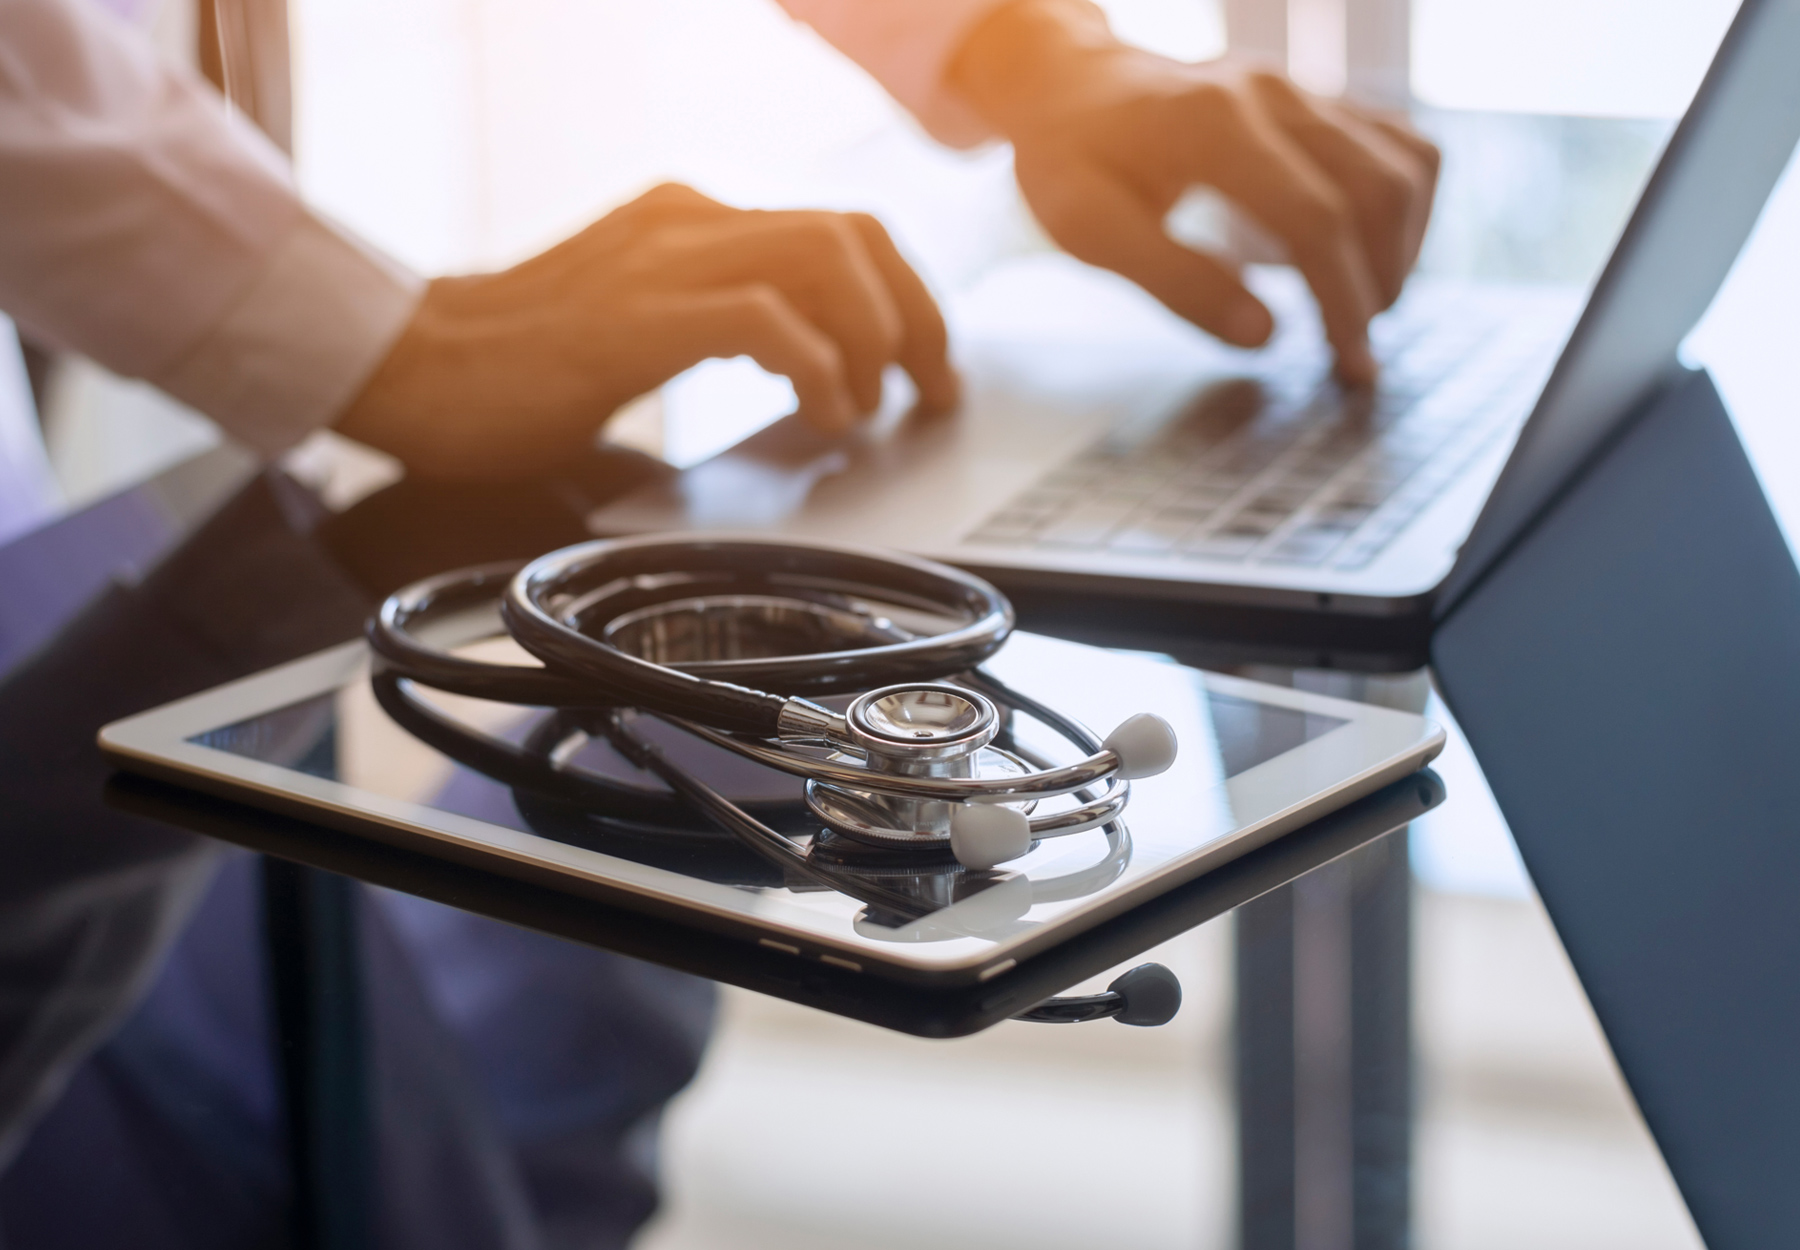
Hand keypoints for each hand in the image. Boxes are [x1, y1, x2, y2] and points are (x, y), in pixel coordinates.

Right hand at [336, 184, 956, 479]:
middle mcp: (687, 220)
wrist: (407, 369)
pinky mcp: (640, 313)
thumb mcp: (640, 327)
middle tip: (931, 389)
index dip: (903, 293)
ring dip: (876, 337)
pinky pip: (764, 318)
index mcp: (690, 220)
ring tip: (876, 404)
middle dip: (915, 314)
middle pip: (853, 231)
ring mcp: (663, 259)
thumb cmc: (516, 371)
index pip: (836, 227)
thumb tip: (813, 375)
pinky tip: (823, 415)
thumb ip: (719, 326)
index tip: (926, 360)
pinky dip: (817, 368)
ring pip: (824, 258)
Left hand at [949, 0, 1438, 383]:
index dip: (1342, 298)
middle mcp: (1272, 94)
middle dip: (1376, 286)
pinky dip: (1401, 211)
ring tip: (1359, 312)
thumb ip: (1173, 279)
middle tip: (1352, 358)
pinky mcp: (1320, 99)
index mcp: (1212, 124)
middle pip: (1373, 192)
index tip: (1349, 365)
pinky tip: (1361, 258)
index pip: (1314, 216)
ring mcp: (1303, 90)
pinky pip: (1401, 146)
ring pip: (1404, 165)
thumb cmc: (1073, 160)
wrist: (1073, 83)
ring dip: (1399, 250)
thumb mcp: (1086, 227)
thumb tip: (1265, 337)